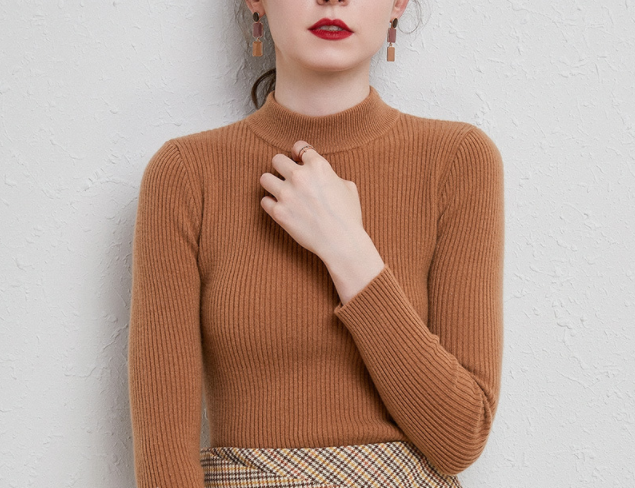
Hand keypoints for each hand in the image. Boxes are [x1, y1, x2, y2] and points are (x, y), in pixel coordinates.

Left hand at [259, 140, 364, 259]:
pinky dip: (271, 204)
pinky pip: (264, 201)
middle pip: (276, 159)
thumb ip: (332, 175)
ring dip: (272, 184)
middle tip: (288, 178)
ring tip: (281, 192)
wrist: (341, 241)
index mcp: (318, 166)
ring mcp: (286, 194)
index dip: (298, 153)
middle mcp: (299, 176)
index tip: (298, 160)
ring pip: (265, 178)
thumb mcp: (348, 187)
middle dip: (282, 167)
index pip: (299, 146)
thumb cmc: (348, 216)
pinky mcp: (278, 212)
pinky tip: (281, 208)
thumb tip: (324, 176)